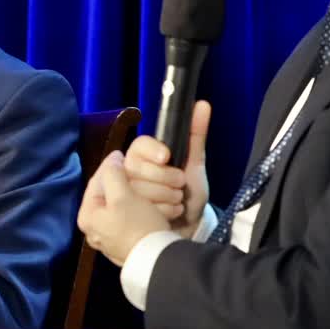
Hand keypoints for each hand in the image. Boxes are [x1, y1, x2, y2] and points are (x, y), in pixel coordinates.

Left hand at [77, 151, 172, 266]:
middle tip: (136, 170)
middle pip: (110, 195)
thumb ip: (113, 174)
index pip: (96, 183)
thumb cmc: (137, 224)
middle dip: (127, 181)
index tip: (121, 154)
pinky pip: (134, 219)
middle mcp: (95, 229)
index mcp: (88, 217)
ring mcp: (111, 238)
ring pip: (124, 206)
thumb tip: (112, 161)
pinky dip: (145, 208)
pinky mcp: (128, 244)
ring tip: (148, 185)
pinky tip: (156, 204)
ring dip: (139, 194)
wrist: (160, 259)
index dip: (109, 166)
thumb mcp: (122, 195)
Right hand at [123, 100, 210, 237]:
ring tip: (176, 201)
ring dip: (166, 197)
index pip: (138, 145)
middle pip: (137, 168)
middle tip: (180, 185)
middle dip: (165, 178)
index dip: (151, 149)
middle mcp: (129, 172)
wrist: (190, 224)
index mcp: (143, 156)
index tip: (167, 156)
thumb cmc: (189, 192)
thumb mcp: (195, 164)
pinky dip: (161, 211)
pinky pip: (140, 209)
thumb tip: (203, 104)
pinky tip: (169, 214)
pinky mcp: (126, 213)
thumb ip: (196, 135)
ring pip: (138, 189)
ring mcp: (126, 193)